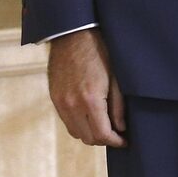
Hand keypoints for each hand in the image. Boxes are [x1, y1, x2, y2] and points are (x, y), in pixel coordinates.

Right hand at [48, 29, 126, 147]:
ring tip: (101, 124)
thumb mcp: (115, 79)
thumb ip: (118, 107)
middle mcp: (72, 104)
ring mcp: (60, 101)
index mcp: (90, 100)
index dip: (116, 141)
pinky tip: (87, 114)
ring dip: (89, 133)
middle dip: (103, 139)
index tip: (124, 140)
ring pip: (75, 132)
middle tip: (114, 132)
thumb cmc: (99, 53)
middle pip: (88, 138)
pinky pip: (65, 120)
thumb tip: (121, 128)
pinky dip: (77, 123)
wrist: (73, 34)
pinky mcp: (54, 96)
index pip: (102, 135)